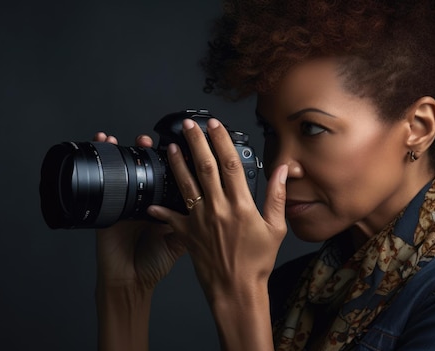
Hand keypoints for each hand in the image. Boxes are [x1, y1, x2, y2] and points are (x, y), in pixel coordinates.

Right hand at [93, 132, 185, 290]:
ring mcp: (128, 202)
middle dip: (161, 151)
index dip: (181, 163)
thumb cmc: (152, 264)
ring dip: (135, 150)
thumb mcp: (179, 243)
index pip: (173, 179)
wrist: (128, 281)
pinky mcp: (110, 207)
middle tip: (169, 139)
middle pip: (153, 169)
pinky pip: (106, 179)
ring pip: (131, 169)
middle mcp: (147, 202)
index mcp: (165, 209)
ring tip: (141, 139)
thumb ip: (194, 226)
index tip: (190, 148)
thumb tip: (213, 210)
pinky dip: (106, 160)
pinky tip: (107, 143)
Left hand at [146, 118, 288, 298]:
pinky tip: (151, 202)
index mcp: (241, 205)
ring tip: (172, 146)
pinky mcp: (187, 234)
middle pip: (205, 167)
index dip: (221, 141)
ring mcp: (200, 220)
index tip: (215, 125)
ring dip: (178, 163)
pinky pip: (171, 218)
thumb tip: (283, 170)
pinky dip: (160, 210)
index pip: (230, 164)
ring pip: (186, 185)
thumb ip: (277, 196)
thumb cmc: (257, 262)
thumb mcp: (275, 229)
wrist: (236, 289)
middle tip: (188, 125)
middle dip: (196, 143)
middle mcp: (218, 209)